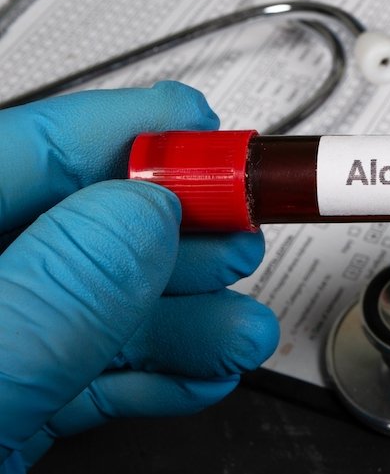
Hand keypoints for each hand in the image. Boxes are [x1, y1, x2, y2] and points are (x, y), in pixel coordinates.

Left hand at [0, 82, 278, 471]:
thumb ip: (48, 298)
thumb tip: (141, 213)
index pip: (19, 153)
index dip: (128, 138)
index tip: (217, 144)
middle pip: (63, 226)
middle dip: (168, 231)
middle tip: (242, 234)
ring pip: (77, 305)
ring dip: (174, 315)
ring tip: (238, 324)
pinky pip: (69, 373)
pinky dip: (139, 376)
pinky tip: (193, 375)